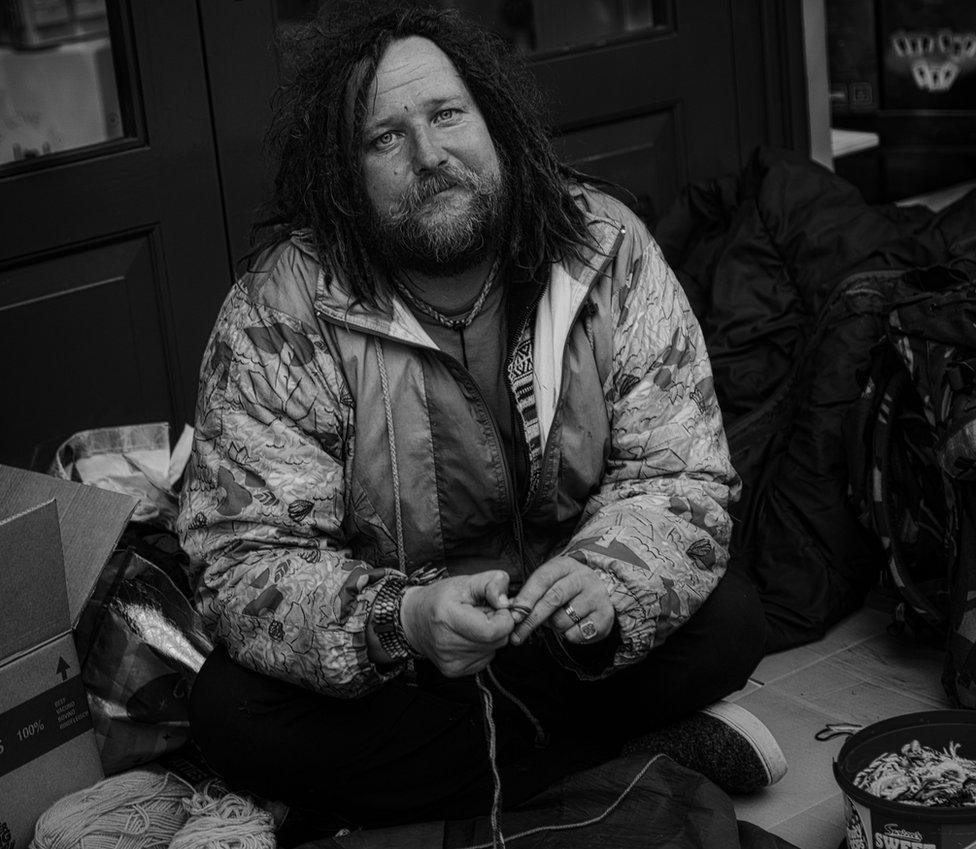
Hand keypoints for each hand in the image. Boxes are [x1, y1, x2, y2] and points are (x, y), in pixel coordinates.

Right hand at [400, 571, 514, 676]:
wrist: (414, 620)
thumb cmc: (439, 598)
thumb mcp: (466, 581)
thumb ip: (492, 582)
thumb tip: (506, 602)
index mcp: (448, 618)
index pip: (492, 631)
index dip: (503, 618)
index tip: (497, 608)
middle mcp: (447, 644)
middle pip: (497, 641)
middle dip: (497, 625)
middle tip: (481, 614)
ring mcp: (450, 661)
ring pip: (493, 650)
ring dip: (489, 637)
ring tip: (472, 624)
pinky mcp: (454, 671)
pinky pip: (484, 659)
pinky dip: (483, 647)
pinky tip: (468, 636)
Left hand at [509, 556, 613, 645]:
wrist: (600, 593)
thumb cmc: (565, 590)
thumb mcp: (550, 583)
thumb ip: (530, 594)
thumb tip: (510, 611)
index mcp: (565, 565)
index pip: (542, 579)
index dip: (526, 598)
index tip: (514, 615)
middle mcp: (583, 577)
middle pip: (553, 599)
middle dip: (532, 619)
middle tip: (517, 635)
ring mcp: (596, 595)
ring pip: (563, 619)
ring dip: (554, 627)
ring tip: (559, 619)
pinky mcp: (605, 615)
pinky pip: (577, 633)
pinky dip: (569, 635)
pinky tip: (574, 625)